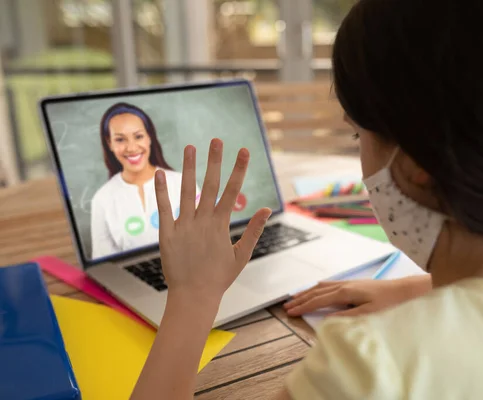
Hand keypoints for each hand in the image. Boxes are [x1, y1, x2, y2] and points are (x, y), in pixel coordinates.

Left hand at [155, 139, 271, 303]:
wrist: (194, 296)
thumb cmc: (219, 277)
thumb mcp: (242, 255)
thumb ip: (253, 230)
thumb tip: (267, 209)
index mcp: (221, 225)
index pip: (232, 191)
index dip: (239, 170)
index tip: (244, 151)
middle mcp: (203, 222)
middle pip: (210, 185)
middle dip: (215, 161)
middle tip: (217, 140)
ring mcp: (184, 226)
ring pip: (187, 191)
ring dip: (190, 168)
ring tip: (191, 147)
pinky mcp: (168, 234)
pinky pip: (164, 208)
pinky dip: (162, 190)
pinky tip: (161, 172)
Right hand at [284, 274, 431, 316]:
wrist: (406, 290)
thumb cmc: (389, 304)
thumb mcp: (368, 314)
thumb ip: (346, 317)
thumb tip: (326, 320)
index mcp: (345, 292)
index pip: (319, 300)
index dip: (303, 306)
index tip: (290, 312)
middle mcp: (344, 285)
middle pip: (317, 291)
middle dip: (301, 299)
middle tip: (286, 306)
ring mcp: (349, 283)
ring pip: (322, 286)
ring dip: (308, 292)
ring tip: (296, 297)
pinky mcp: (355, 284)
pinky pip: (330, 284)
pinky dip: (319, 288)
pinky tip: (318, 288)